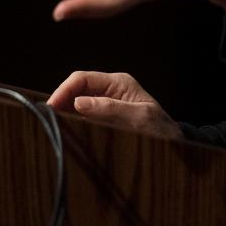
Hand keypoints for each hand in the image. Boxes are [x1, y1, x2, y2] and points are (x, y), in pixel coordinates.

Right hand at [47, 69, 182, 140]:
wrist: (176, 147)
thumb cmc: (162, 130)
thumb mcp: (139, 118)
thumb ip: (111, 109)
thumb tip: (79, 102)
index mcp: (119, 82)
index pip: (82, 79)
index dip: (63, 91)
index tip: (51, 107)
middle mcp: (111, 90)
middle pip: (76, 89)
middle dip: (61, 101)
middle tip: (49, 119)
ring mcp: (107, 104)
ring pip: (77, 103)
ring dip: (66, 113)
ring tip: (55, 125)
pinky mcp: (105, 118)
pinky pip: (84, 117)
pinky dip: (73, 122)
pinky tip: (67, 131)